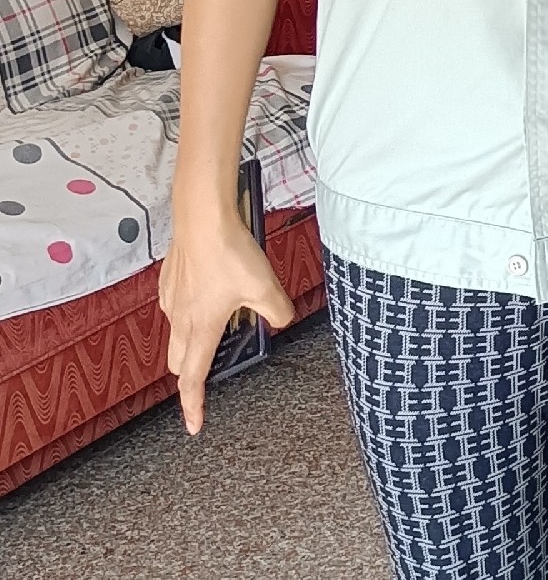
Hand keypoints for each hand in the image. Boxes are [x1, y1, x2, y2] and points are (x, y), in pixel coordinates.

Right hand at [158, 215, 294, 434]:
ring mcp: (171, 299)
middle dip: (191, 375)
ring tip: (219, 329)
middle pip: (180, 361)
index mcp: (201, 328)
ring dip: (192, 341)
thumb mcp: (266, 287)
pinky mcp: (170, 280)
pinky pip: (176, 307)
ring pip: (176, 334)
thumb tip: (281, 320)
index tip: (194, 424)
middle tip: (209, 377)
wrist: (202, 218)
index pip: (192, 378)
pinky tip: (210, 295)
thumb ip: (278, 311)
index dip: (193, 405)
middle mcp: (180, 318)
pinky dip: (189, 313)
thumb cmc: (229, 253)